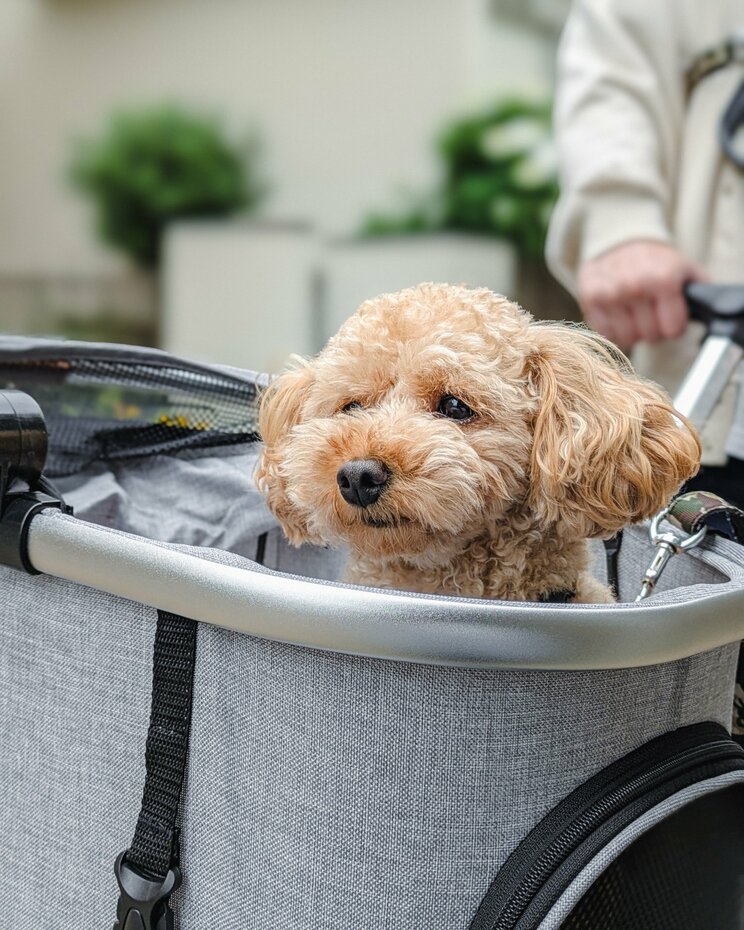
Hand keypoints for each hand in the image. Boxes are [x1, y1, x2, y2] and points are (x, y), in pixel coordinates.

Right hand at [577, 241, 707, 348]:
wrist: (619, 240)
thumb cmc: (654, 259)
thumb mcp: (684, 267)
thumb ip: (699, 292)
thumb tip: (713, 311)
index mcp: (663, 278)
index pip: (672, 329)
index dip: (673, 326)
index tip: (669, 317)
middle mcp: (634, 286)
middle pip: (649, 336)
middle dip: (653, 329)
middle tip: (650, 314)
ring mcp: (609, 293)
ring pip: (626, 338)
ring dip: (632, 331)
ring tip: (633, 314)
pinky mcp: (589, 297)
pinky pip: (605, 333)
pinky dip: (612, 328)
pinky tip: (617, 314)